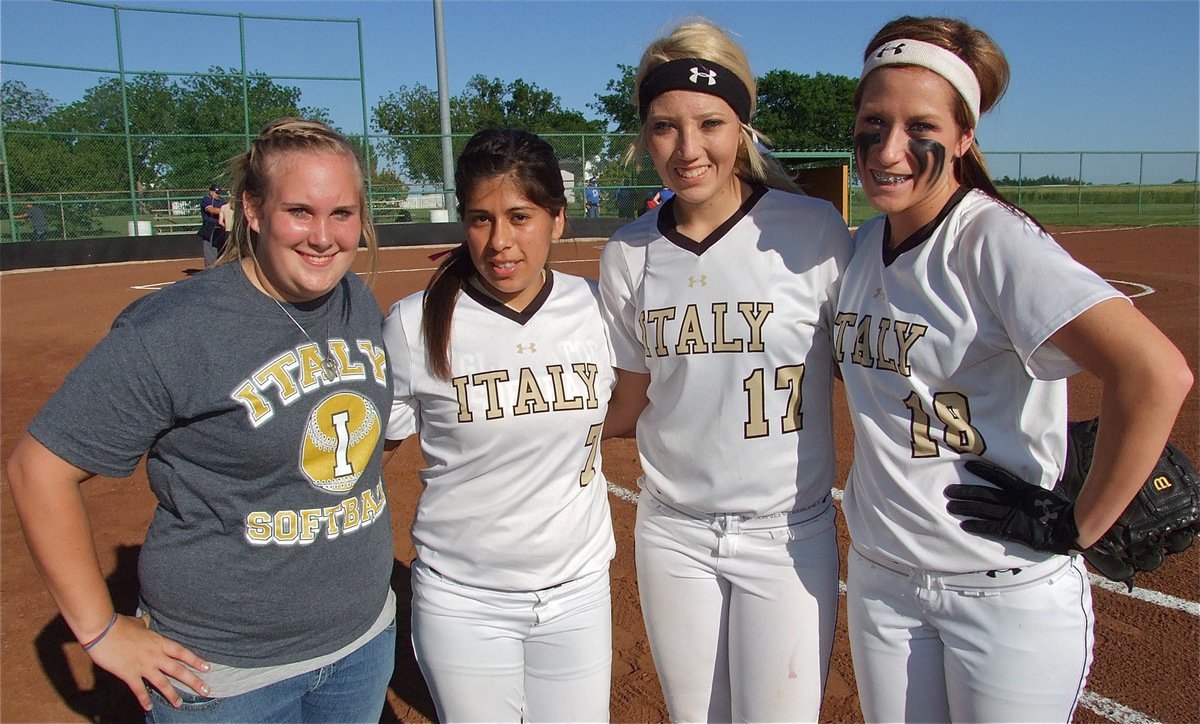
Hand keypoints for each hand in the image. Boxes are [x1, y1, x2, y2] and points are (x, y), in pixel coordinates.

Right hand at [83, 614, 210, 710]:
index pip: (182, 652)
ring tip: (180, 704)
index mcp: (158, 642)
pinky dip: (144, 699)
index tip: (207, 668)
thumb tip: (147, 618)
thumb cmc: (119, 624)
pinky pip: (139, 689)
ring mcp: (143, 665)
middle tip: (206, 691)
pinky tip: (149, 708)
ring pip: (162, 683)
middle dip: (194, 681)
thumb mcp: (137, 622)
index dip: (196, 660)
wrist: (102, 630)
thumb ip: (144, 623)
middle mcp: (155, 655)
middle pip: (178, 670)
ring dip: (172, 695)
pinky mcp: (129, 674)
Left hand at [945, 459, 1079, 554]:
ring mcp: (1010, 514)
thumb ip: (1027, 490)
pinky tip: (964, 524)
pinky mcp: (1010, 529)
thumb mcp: (1040, 494)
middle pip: (983, 493)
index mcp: (1021, 488)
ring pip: (981, 509)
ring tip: (950, 506)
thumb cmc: (1056, 510)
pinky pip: (989, 527)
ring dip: (964, 508)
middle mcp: (1012, 500)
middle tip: (948, 491)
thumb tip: (1017, 486)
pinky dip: (976, 525)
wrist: (1066, 528)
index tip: (967, 465)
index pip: (998, 476)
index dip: (982, 470)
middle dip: (964, 492)